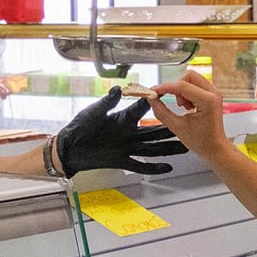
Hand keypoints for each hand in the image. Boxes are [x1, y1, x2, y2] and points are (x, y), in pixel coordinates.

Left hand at [56, 87, 186, 174]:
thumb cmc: (79, 127)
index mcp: (122, 119)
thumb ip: (106, 103)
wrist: (68, 149)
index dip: (153, 103)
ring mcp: (127, 148)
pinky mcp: (121, 161)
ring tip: (185, 147)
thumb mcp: (93, 113)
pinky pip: (141, 165)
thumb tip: (117, 89)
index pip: (141, 110)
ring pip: (152, 148)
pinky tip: (167, 167)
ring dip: (168, 148)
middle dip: (171, 129)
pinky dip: (154, 167)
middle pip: (154, 132)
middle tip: (188, 125)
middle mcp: (128, 133)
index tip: (165, 96)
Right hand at [148, 71, 230, 162]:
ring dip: (182, 91)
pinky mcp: (211, 94)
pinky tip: (188, 107)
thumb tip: (152, 99)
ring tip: (183, 107)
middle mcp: (214, 93)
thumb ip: (161, 111)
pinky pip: (195, 85)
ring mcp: (214, 93)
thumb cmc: (202, 141)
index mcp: (208, 101)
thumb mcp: (177, 127)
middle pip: (189, 76)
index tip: (154, 91)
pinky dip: (187, 93)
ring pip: (191, 79)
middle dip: (177, 87)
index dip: (165, 87)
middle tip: (175, 102)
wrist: (215, 148)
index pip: (182, 86)